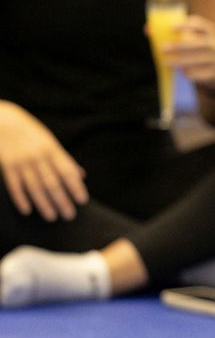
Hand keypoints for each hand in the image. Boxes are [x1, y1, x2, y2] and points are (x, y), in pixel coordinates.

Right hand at [0, 102, 87, 220]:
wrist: (4, 120)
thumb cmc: (31, 133)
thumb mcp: (50, 141)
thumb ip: (64, 159)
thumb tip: (81, 175)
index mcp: (52, 149)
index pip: (67, 170)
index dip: (75, 186)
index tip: (83, 201)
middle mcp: (38, 156)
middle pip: (52, 182)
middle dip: (62, 200)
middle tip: (70, 215)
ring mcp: (21, 161)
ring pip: (34, 186)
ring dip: (44, 203)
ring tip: (52, 217)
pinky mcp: (7, 165)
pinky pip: (15, 185)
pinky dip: (21, 198)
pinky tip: (27, 210)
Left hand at [156, 15, 214, 93]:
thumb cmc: (198, 50)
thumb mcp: (192, 39)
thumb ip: (172, 34)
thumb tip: (148, 30)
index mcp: (210, 31)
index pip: (200, 24)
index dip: (186, 25)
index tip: (171, 28)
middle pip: (198, 43)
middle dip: (179, 46)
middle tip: (162, 49)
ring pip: (200, 59)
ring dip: (182, 61)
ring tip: (167, 63)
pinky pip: (204, 73)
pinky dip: (192, 73)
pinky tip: (182, 73)